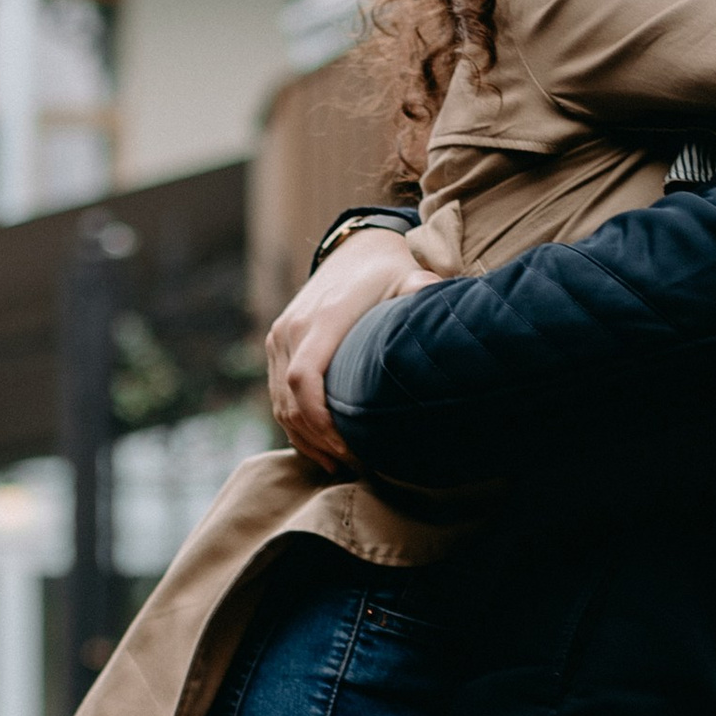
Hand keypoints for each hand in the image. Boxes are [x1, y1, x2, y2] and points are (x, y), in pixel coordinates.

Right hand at [265, 229, 427, 468]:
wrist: (355, 250)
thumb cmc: (388, 272)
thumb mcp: (410, 277)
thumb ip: (422, 291)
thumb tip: (439, 303)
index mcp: (322, 318)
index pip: (303, 380)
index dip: (320, 421)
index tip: (348, 447)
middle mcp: (292, 329)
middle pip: (290, 401)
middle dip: (318, 440)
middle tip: (354, 465)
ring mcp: (280, 337)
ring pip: (280, 404)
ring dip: (305, 439)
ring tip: (339, 465)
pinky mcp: (277, 344)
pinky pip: (277, 395)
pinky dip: (296, 425)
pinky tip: (321, 448)